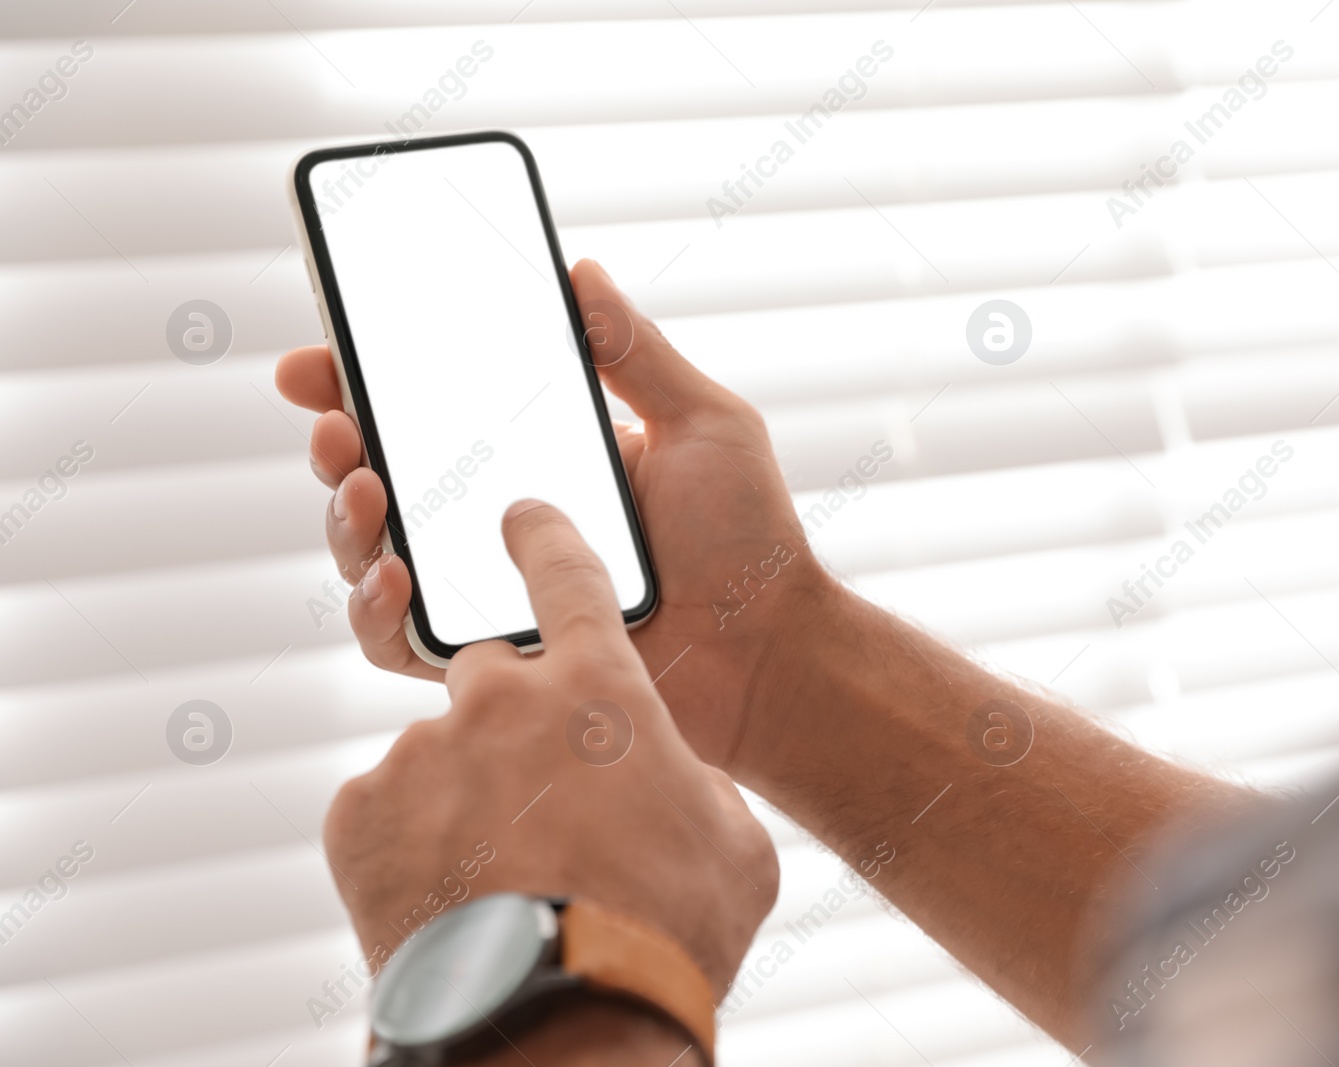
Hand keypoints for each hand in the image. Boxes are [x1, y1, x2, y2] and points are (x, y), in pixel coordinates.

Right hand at [276, 259, 834, 771]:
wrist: (767, 653)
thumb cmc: (749, 542)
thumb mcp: (701, 423)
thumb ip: (636, 352)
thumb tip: (580, 270)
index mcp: (541, 458)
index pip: (431, 410)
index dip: (364, 382)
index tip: (319, 356)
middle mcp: (499, 522)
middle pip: (381, 477)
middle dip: (336, 443)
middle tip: (333, 422)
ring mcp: (487, 591)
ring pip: (372, 555)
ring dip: (345, 520)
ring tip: (363, 487)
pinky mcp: (489, 659)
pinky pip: (398, 643)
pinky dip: (374, 613)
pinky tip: (393, 578)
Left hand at [322, 500, 777, 996]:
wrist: (561, 1023)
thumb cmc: (662, 931)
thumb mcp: (734, 845)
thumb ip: (698, 783)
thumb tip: (677, 784)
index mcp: (597, 688)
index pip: (564, 571)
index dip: (544, 538)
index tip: (520, 519)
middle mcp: (499, 700)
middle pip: (489, 672)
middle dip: (507, 722)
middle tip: (535, 799)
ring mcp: (420, 753)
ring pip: (437, 751)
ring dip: (462, 794)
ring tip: (499, 873)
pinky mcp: (359, 814)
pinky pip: (384, 807)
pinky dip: (411, 840)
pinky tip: (451, 893)